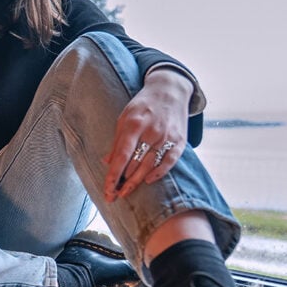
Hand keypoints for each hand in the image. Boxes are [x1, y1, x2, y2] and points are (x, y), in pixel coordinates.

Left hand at [103, 69, 192, 201]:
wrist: (170, 90)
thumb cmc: (143, 106)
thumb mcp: (125, 117)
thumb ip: (117, 140)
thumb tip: (107, 162)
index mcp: (134, 124)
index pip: (121, 156)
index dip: (113, 175)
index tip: (107, 190)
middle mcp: (151, 131)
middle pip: (135, 164)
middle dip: (123, 182)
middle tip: (114, 195)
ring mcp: (167, 136)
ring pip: (150, 165)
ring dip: (137, 181)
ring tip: (126, 192)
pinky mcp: (180, 141)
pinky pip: (169, 162)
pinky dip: (159, 173)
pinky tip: (148, 181)